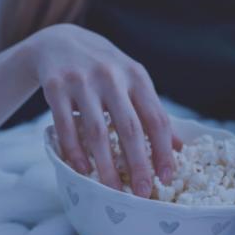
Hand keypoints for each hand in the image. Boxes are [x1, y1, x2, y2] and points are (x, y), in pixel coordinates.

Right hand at [25, 24, 179, 195]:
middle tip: (141, 193)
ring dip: (105, 165)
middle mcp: (112, 77)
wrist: (59, 41)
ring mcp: (82, 81)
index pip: (157, 119)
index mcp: (137, 77)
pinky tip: (82, 170)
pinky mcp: (55, 87)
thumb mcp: (131, 80)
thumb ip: (152, 110)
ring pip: (97, 131)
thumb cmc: (104, 68)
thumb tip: (178, 147)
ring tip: (112, 190)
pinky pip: (66, 126)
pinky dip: (74, 151)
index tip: (167, 177)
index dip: (164, 150)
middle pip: (130, 129)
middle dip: (139, 164)